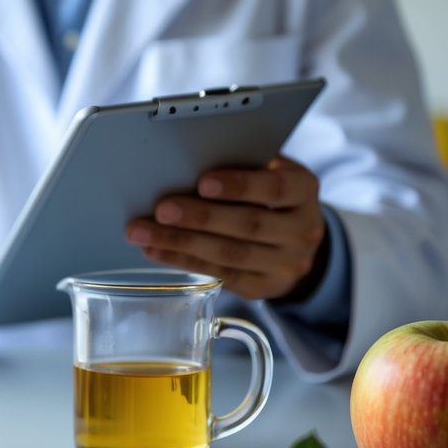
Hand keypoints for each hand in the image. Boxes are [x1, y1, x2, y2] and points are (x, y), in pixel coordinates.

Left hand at [124, 156, 326, 300]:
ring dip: (180, 243)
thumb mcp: (268, 171)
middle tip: (161, 209)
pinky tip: (155, 250)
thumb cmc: (269, 194)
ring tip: (143, 232)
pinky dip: (182, 261)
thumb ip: (241, 164)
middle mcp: (303, 231)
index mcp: (304, 191)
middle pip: (248, 225)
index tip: (203, 182)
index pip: (276, 187)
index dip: (239, 186)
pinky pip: (219, 275)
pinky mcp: (262, 287)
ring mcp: (285, 264)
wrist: (294, 241)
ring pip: (229, 254)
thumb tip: (186, 160)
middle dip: (200, 217)